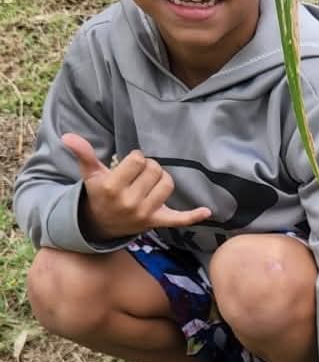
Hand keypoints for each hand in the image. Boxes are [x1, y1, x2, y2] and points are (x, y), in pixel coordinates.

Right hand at [62, 133, 210, 240]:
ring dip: (162, 179)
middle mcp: (130, 203)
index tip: (129, 165)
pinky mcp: (157, 222)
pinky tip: (207, 211)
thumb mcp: (90, 174)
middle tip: (138, 176)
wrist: (100, 224)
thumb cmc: (98, 193)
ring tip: (149, 183)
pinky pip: (179, 219)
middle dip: (149, 167)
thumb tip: (68, 136)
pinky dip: (193, 216)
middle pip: (155, 170)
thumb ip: (83, 154)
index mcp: (112, 188)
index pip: (138, 160)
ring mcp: (145, 214)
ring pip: (167, 184)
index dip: (136, 158)